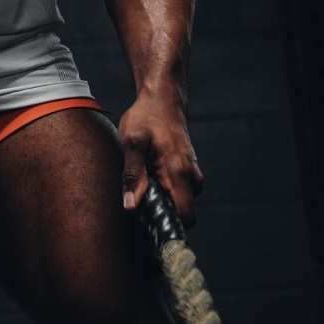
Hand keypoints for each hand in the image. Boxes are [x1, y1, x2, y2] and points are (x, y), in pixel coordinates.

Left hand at [118, 92, 203, 225]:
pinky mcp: (188, 171)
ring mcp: (192, 174)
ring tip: (143, 177)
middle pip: (180, 212)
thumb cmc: (147, 117)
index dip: (166, 223)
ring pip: (178, 201)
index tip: (146, 219)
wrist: (162, 100)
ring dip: (160, 197)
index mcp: (179, 172)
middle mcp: (192, 177)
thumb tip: (131, 205)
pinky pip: (177, 191)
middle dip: (159, 209)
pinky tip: (149, 173)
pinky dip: (163, 188)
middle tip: (138, 191)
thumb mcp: (132, 143)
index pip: (184, 216)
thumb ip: (132, 176)